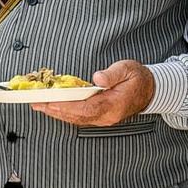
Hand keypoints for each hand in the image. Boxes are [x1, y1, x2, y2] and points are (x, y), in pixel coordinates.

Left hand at [33, 59, 155, 126]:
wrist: (151, 90)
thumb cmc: (139, 78)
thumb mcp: (128, 69)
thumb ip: (113, 73)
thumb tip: (97, 77)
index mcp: (115, 104)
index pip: (87, 108)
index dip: (67, 106)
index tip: (50, 102)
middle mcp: (108, 115)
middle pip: (78, 116)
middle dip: (55, 110)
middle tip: (36, 104)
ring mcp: (104, 118)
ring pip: (77, 119)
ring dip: (57, 113)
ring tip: (40, 106)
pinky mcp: (101, 117)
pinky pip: (80, 117)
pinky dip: (65, 113)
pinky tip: (54, 108)